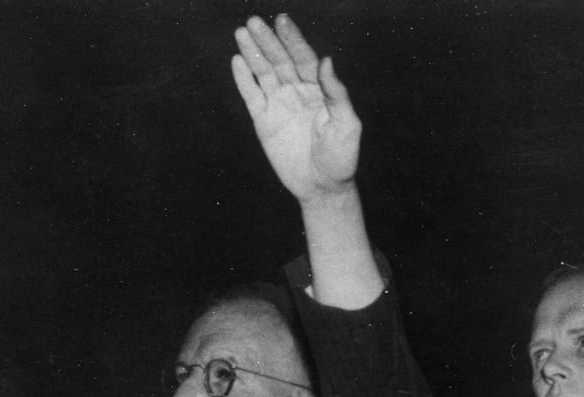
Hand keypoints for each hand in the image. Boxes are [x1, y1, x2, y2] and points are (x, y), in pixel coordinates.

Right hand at [233, 14, 360, 203]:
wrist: (323, 187)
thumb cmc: (341, 157)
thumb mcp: (346, 124)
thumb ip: (337, 93)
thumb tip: (325, 60)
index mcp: (319, 89)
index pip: (303, 58)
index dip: (292, 39)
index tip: (282, 21)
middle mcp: (297, 92)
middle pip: (280, 60)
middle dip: (267, 41)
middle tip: (254, 22)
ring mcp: (279, 105)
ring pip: (264, 74)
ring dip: (252, 53)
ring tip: (241, 33)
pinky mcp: (264, 122)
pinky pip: (252, 96)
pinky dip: (243, 80)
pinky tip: (236, 61)